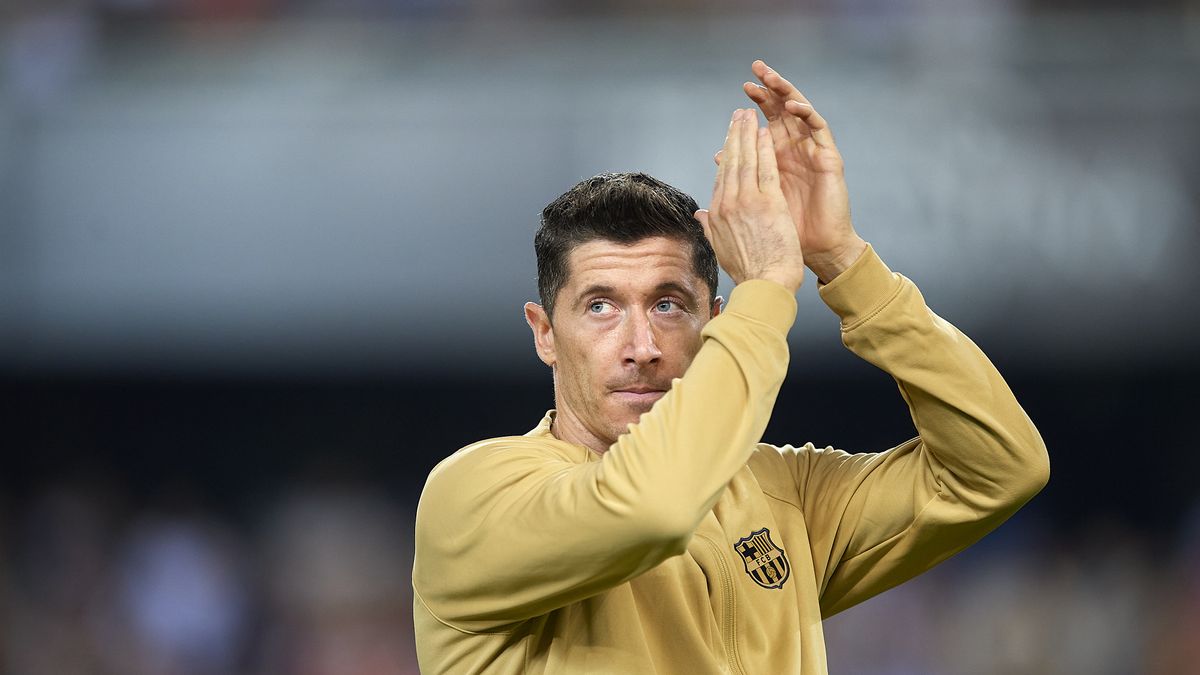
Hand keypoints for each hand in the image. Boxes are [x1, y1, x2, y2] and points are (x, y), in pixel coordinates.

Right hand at [695, 109, 804, 293]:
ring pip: (746, 159)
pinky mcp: (769, 203)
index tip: (729, 138)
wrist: (765, 284)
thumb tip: (699, 215)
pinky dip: (766, 149)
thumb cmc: (748, 271)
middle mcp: (728, 204)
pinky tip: (767, 133)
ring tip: (750, 116)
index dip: (725, 153)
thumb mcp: (721, 248)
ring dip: (748, 134)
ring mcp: (747, 202)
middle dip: (735, 135)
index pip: (721, 176)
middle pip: (730, 162)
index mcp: (717, 214)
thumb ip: (710, 227)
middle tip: (738, 115)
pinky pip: (766, 168)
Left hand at [737, 60, 865, 282]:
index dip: (750, 114)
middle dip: (768, 91)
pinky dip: (806, 114)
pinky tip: (792, 105)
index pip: (761, 129)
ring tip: (771, 78)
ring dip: (786, 92)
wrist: (816, 250)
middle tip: (755, 69)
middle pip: (781, 112)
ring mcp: (813, 152)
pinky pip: (819, 128)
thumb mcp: (754, 203)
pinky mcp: (829, 157)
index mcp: (776, 162)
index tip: (735, 104)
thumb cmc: (785, 233)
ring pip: (800, 112)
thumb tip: (715, 167)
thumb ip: (737, 184)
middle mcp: (796, 152)